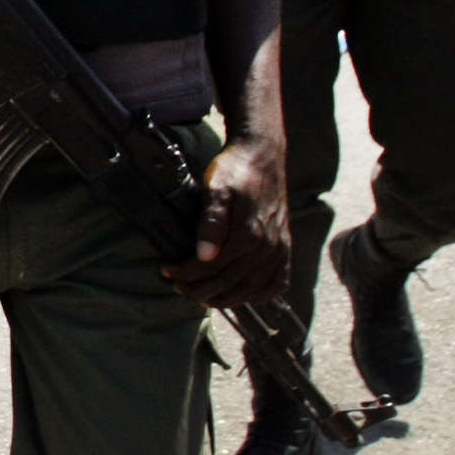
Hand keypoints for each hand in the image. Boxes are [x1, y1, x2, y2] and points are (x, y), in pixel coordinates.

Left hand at [162, 132, 288, 309]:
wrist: (262, 156)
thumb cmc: (235, 170)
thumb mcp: (215, 188)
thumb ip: (211, 222)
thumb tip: (204, 256)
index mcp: (248, 235)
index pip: (211, 269)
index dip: (187, 275)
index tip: (168, 272)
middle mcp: (267, 247)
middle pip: (230, 283)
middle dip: (200, 290)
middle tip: (180, 288)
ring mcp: (279, 249)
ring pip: (252, 289)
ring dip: (226, 299)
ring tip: (204, 296)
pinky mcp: (285, 247)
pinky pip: (278, 282)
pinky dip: (261, 295)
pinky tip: (244, 295)